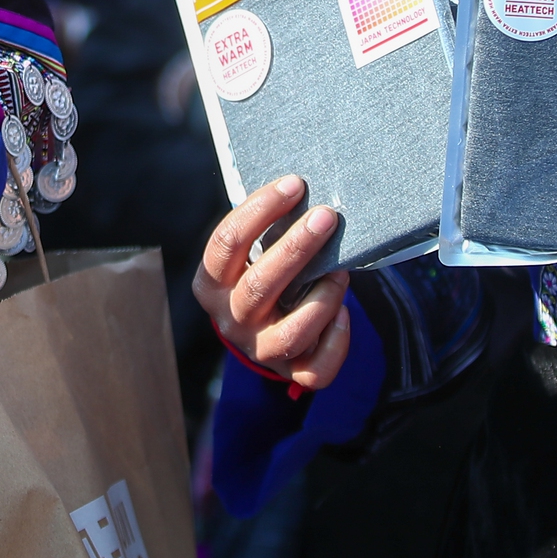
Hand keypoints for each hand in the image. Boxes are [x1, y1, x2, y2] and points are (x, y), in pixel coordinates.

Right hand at [191, 176, 352, 391]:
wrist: (262, 331)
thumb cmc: (262, 274)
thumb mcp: (249, 254)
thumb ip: (267, 229)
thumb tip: (303, 188)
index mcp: (211, 284)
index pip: (227, 243)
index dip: (260, 209)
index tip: (294, 184)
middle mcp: (230, 319)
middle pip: (258, 286)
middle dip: (296, 247)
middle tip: (326, 216)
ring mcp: (260, 349)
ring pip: (291, 334)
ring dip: (322, 299)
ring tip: (341, 271)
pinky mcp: (290, 373)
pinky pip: (315, 371)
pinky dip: (336, 342)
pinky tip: (345, 314)